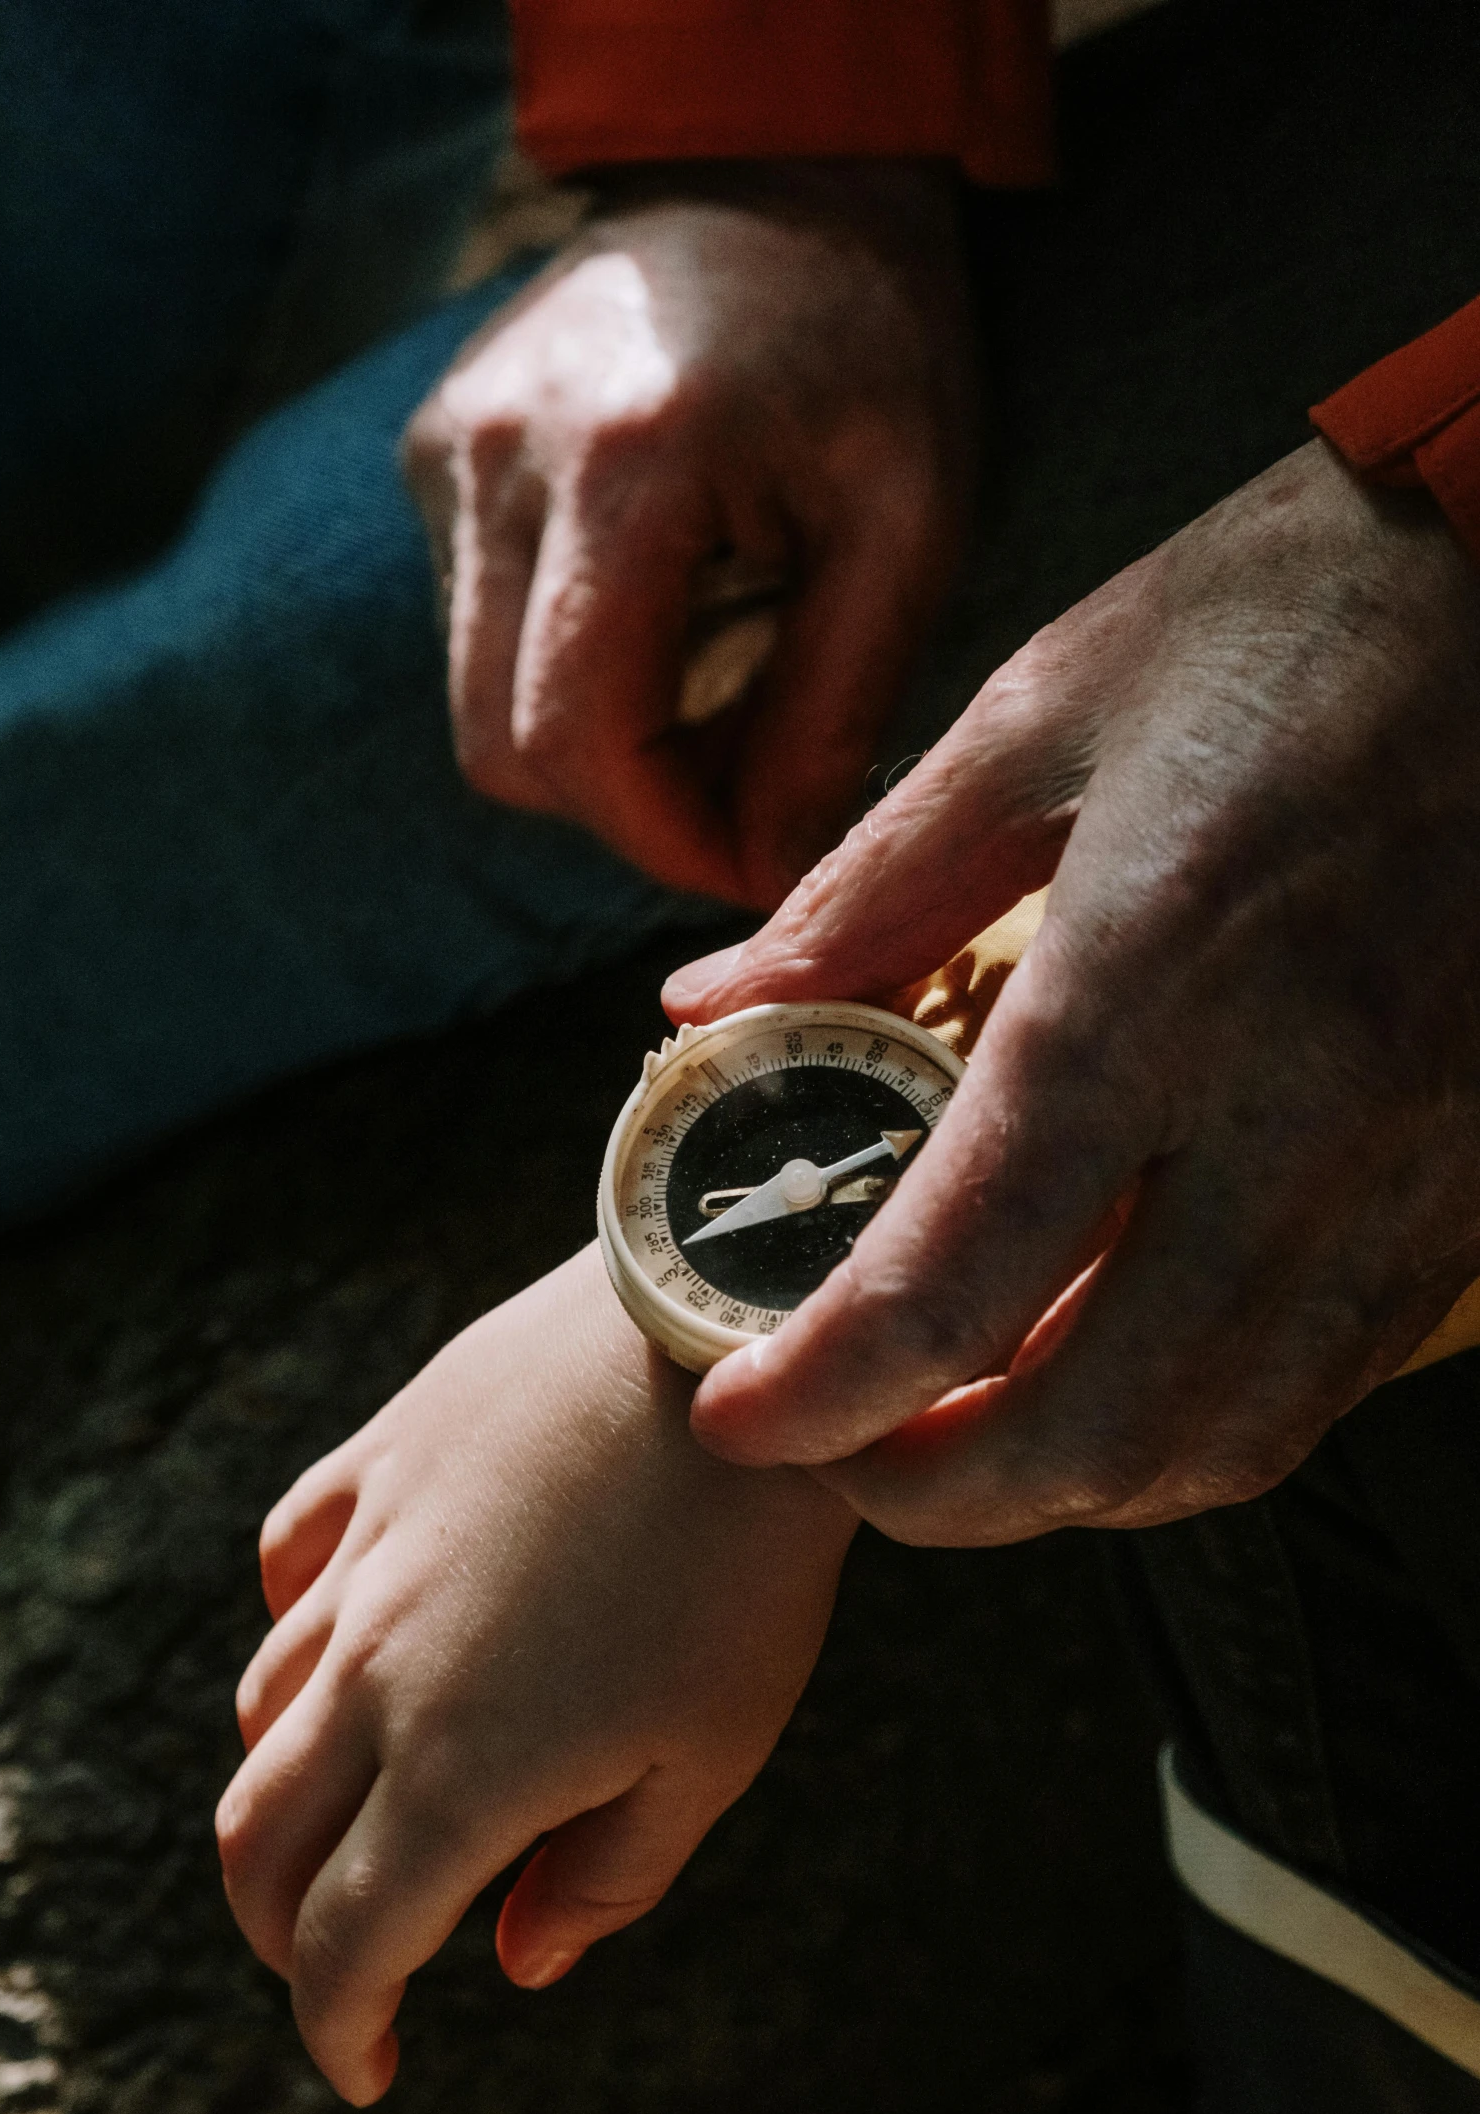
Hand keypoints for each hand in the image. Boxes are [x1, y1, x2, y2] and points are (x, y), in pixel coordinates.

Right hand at [215, 1246, 854, 2104]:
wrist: (729, 1357)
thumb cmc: (745, 1569)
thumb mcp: (710, 1752)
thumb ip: (606, 1879)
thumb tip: (516, 1960)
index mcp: (459, 1774)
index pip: (342, 1944)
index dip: (338, 2030)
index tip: (367, 2069)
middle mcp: (378, 1674)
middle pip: (258, 1841)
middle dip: (278, 1931)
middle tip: (338, 1960)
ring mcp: (366, 1560)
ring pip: (262, 1707)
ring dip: (286, 1787)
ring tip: (357, 1806)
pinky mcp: (378, 1460)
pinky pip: (288, 1562)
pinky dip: (293, 1628)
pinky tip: (347, 1636)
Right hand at [403, 162, 973, 908]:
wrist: (773, 175)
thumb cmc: (868, 343)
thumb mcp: (907, 526)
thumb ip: (832, 710)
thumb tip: (765, 868)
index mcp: (624, 465)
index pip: (580, 739)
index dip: (664, 840)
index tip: (754, 865)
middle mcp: (496, 458)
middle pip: (505, 750)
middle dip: (626, 813)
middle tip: (739, 797)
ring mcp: (446, 453)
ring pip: (478, 710)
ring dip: (592, 754)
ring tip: (709, 703)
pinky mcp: (432, 457)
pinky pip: (474, 637)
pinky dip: (561, 677)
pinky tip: (654, 627)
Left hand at [664, 442, 1479, 1539]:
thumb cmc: (1298, 612)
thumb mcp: (1043, 712)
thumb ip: (866, 891)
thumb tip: (713, 1008)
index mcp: (1149, 981)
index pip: (958, 1273)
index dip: (822, 1389)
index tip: (733, 1418)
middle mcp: (1297, 1109)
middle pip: (1101, 1420)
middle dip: (943, 1493)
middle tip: (841, 1462)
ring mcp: (1416, 1162)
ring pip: (1232, 1436)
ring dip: (1075, 1490)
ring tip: (962, 1449)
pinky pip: (1333, 1378)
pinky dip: (1204, 1432)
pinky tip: (1119, 1389)